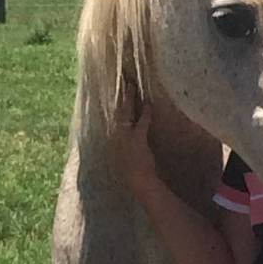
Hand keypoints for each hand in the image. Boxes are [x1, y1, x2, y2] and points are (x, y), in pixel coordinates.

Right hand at [110, 85, 159, 203]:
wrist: (138, 182)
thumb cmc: (133, 172)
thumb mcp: (124, 156)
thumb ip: (124, 143)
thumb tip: (126, 137)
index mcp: (114, 139)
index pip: (114, 117)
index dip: (116, 104)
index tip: (117, 92)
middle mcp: (116, 136)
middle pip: (117, 111)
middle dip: (120, 96)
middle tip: (122, 81)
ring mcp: (126, 137)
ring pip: (126, 112)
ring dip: (130, 98)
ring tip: (132, 86)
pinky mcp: (137, 139)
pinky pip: (142, 122)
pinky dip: (146, 113)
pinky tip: (149, 104)